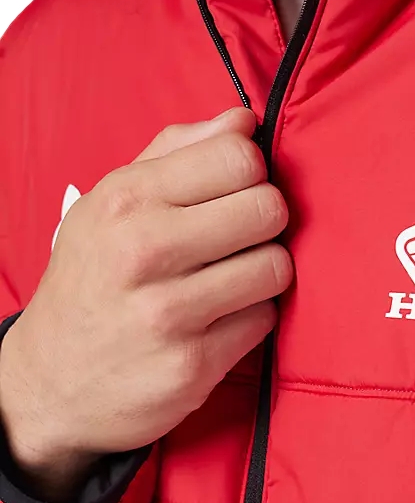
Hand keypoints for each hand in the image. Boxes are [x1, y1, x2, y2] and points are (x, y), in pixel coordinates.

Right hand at [0, 108, 291, 501]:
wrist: (51, 384)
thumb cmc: (92, 282)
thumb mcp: (111, 205)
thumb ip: (176, 153)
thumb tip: (242, 118)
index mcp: (125, 200)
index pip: (238, 157)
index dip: (252, 174)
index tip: (237, 191)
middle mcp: (144, 251)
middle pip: (268, 209)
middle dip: (266, 223)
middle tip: (242, 239)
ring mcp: (169, 313)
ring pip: (275, 268)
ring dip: (264, 274)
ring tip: (233, 280)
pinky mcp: (193, 365)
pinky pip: (265, 321)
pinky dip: (252, 318)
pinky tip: (222, 320)